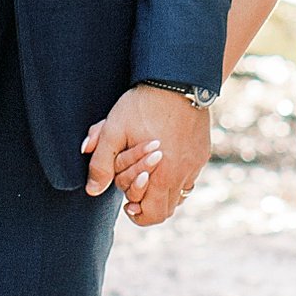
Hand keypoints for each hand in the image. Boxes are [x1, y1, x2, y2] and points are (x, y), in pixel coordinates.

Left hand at [82, 85, 211, 223]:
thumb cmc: (143, 105)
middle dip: (149, 205)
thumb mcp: (114, 131)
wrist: (177, 80)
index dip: (137, 214)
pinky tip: (164, 160)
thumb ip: (101, 164)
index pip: (153, 215)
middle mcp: (183, 174)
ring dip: (163, 192)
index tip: (128, 203)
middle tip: (136, 192)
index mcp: (162, 175)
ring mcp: (196, 164)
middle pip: (168, 210)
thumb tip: (93, 190)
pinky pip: (190, 176)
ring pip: (181, 194)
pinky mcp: (202, 152)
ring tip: (150, 176)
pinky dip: (177, 177)